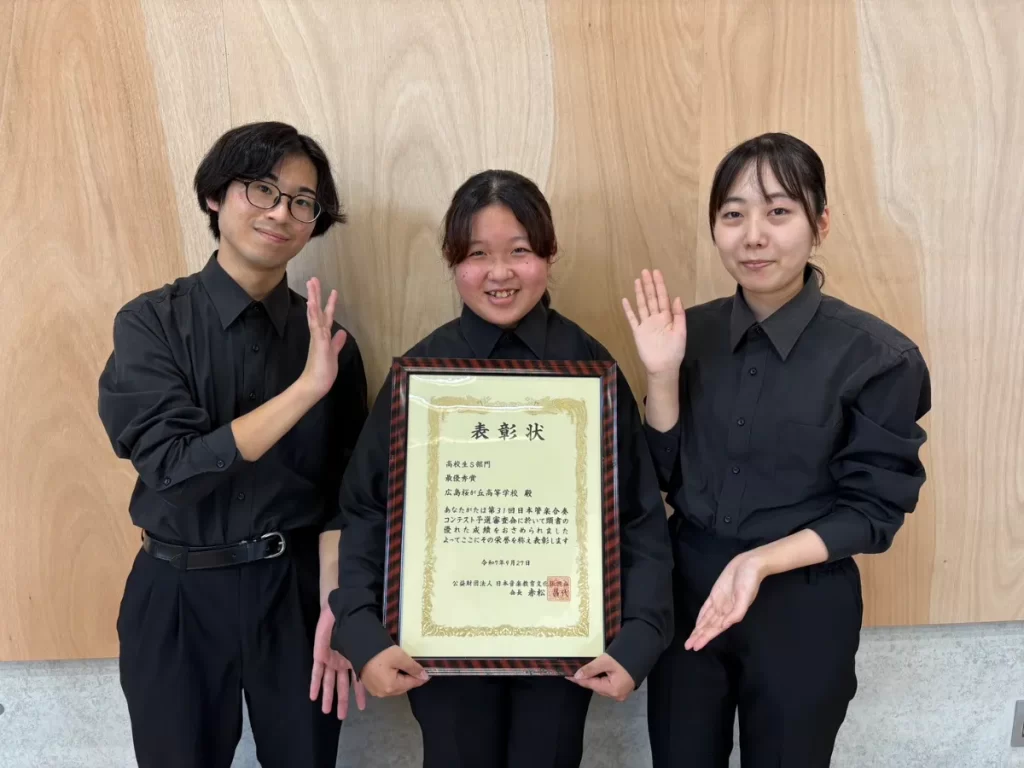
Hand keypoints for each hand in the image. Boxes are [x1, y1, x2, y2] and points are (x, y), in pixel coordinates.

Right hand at [301, 277, 347, 398]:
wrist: (315, 385)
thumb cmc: (323, 371)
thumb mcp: (333, 353)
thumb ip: (337, 343)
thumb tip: (342, 333)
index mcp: (323, 336)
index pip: (326, 316)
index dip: (329, 304)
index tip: (332, 291)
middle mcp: (319, 334)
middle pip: (317, 310)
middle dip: (316, 295)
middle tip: (313, 279)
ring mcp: (318, 337)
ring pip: (315, 314)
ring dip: (313, 299)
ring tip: (311, 284)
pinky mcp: (318, 342)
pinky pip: (315, 326)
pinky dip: (313, 314)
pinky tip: (312, 304)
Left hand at [310, 604, 365, 719]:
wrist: (340, 611)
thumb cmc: (356, 624)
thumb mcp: (365, 641)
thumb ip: (373, 654)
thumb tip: (393, 659)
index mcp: (355, 660)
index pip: (358, 681)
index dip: (360, 694)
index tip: (363, 707)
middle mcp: (342, 663)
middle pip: (342, 686)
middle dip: (342, 701)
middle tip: (342, 717)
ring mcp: (330, 660)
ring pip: (329, 682)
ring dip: (328, 696)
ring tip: (328, 711)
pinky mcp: (319, 656)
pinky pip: (316, 673)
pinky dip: (315, 685)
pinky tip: (314, 697)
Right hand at [360, 645, 429, 697]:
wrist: (359, 648)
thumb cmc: (380, 652)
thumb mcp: (399, 657)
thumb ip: (413, 668)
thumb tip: (424, 676)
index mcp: (391, 687)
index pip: (411, 684)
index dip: (420, 677)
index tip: (427, 672)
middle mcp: (382, 693)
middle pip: (402, 687)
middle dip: (410, 679)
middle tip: (415, 668)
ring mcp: (374, 691)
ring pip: (394, 687)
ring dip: (400, 680)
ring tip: (404, 668)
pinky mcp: (369, 686)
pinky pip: (385, 686)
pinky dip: (391, 680)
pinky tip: (393, 671)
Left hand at [567, 653, 635, 701]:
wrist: (643, 650)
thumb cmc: (625, 656)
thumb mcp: (606, 661)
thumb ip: (591, 669)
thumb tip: (577, 676)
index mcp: (613, 690)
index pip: (590, 685)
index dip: (578, 679)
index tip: (567, 675)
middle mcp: (617, 695)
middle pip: (596, 686)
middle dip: (586, 678)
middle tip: (575, 670)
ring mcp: (621, 693)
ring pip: (601, 686)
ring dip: (593, 678)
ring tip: (584, 670)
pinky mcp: (623, 687)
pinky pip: (608, 685)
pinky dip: (601, 678)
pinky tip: (595, 672)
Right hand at [621, 269, 685, 376]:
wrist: (663, 367)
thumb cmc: (674, 351)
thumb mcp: (681, 332)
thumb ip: (678, 315)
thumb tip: (676, 298)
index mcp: (667, 317)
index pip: (663, 297)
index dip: (660, 285)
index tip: (657, 273)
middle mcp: (656, 318)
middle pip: (651, 298)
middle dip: (649, 284)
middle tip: (646, 271)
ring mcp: (646, 324)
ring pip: (642, 305)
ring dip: (639, 293)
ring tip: (637, 280)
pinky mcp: (637, 332)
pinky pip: (632, 318)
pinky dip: (628, 310)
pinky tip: (625, 300)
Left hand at [685, 552, 765, 650]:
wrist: (749, 564)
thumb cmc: (749, 581)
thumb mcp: (744, 598)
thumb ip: (736, 613)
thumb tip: (724, 625)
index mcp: (731, 614)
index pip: (715, 629)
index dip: (705, 638)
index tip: (695, 647)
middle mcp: (724, 610)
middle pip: (709, 626)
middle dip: (699, 636)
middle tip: (688, 646)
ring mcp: (719, 602)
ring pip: (707, 619)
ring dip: (699, 629)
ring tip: (691, 639)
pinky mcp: (715, 594)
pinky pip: (706, 608)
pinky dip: (701, 616)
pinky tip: (697, 623)